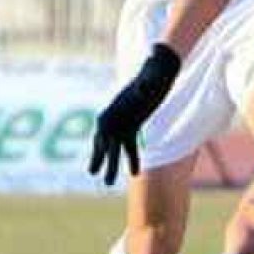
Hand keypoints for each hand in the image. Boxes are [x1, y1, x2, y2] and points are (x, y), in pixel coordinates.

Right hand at [89, 43, 180, 184]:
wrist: (159, 70)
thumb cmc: (155, 75)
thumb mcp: (150, 80)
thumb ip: (146, 85)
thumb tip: (144, 88)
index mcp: (114, 111)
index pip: (105, 138)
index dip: (101, 154)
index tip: (94, 170)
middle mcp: (114, 118)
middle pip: (105, 145)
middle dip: (101, 162)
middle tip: (99, 180)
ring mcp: (123, 121)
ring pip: (114, 147)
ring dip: (111, 164)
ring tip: (108, 183)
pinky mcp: (133, 123)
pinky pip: (129, 144)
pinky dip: (131, 157)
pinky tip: (134, 171)